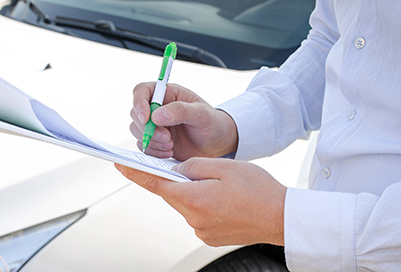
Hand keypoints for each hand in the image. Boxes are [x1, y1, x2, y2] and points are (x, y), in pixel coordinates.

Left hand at [115, 158, 285, 246]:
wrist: (281, 217)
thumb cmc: (259, 191)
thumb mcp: (225, 166)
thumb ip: (194, 165)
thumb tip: (177, 168)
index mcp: (194, 198)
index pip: (155, 183)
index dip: (135, 173)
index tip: (120, 164)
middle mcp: (193, 218)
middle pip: (172, 193)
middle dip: (178, 179)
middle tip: (198, 170)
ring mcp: (201, 230)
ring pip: (185, 204)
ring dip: (194, 192)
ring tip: (220, 186)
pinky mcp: (209, 237)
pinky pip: (196, 215)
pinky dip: (203, 204)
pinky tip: (223, 200)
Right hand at [130, 82, 237, 159]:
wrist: (217, 143)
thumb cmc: (212, 122)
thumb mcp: (201, 114)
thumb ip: (180, 111)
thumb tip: (156, 115)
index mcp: (167, 93)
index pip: (142, 91)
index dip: (139, 103)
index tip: (146, 118)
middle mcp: (157, 107)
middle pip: (136, 113)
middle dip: (147, 128)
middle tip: (167, 138)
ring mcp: (154, 125)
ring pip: (137, 130)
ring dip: (150, 141)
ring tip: (171, 145)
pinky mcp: (155, 140)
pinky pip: (143, 145)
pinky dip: (153, 151)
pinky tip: (169, 152)